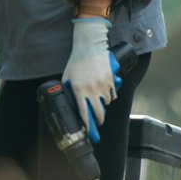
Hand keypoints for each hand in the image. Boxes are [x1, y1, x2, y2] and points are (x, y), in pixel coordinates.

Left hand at [63, 16, 115, 136]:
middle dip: (99, 120)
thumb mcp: (67, 77)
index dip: (88, 126)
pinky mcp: (111, 81)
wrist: (90, 47)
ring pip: (107, 104)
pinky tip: (106, 93)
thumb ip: (69, 91)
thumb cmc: (77, 62)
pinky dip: (110, 96)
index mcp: (78, 90)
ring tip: (99, 101)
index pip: (84, 113)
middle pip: (99, 113)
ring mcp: (102, 85)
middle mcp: (91, 90)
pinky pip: (113, 95)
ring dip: (103, 105)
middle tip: (98, 122)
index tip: (90, 133)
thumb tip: (71, 103)